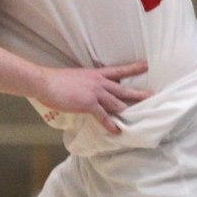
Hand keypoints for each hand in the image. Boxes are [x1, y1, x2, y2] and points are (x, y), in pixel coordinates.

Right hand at [36, 61, 150, 133]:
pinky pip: (103, 116)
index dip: (133, 68)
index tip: (146, 65)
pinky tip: (116, 130)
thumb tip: (87, 89)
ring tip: (138, 117)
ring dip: (126, 111)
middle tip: (151, 96)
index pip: (119, 70)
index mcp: (95, 74)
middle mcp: (99, 82)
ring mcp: (95, 93)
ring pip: (116, 103)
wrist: (45, 82)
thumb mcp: (75, 76)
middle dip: (138, 94)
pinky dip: (110, 124)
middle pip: (123, 89)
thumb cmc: (55, 80)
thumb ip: (85, 82)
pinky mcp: (88, 104)